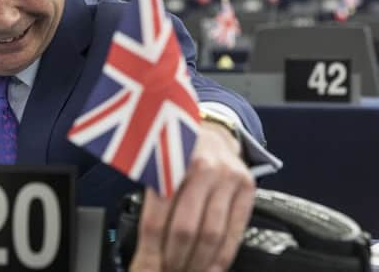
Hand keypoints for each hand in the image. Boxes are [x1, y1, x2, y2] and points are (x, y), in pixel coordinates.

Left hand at [129, 121, 254, 271]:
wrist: (212, 131)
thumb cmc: (178, 152)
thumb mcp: (156, 166)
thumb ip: (151, 204)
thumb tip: (143, 255)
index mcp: (168, 162)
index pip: (156, 219)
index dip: (149, 253)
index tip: (144, 270)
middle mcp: (200, 166)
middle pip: (184, 230)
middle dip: (172, 261)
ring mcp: (226, 176)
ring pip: (211, 234)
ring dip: (195, 263)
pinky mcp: (246, 185)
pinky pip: (235, 230)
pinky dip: (222, 257)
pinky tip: (210, 269)